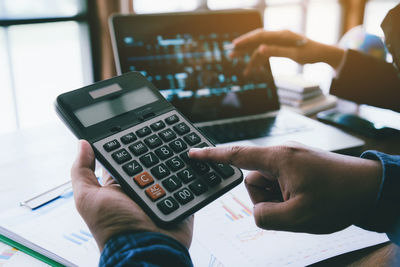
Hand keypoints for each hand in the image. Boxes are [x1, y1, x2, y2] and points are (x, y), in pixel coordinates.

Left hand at [71, 140, 192, 250]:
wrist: (146, 250)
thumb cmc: (114, 229)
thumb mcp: (88, 199)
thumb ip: (82, 171)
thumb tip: (82, 143)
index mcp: (118, 185)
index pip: (123, 157)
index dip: (128, 143)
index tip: (135, 125)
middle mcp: (139, 188)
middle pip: (148, 160)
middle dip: (154, 148)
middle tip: (162, 131)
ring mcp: (160, 193)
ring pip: (168, 168)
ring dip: (173, 158)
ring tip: (179, 143)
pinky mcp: (179, 200)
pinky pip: (186, 182)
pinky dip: (189, 172)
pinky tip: (192, 159)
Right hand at [189, 143, 381, 233]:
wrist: (371, 188)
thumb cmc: (338, 199)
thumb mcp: (298, 217)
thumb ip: (266, 217)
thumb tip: (257, 212)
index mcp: (277, 159)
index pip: (235, 155)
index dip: (211, 156)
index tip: (192, 153)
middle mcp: (282, 155)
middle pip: (253, 179)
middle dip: (265, 198)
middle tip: (292, 205)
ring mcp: (292, 159)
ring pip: (267, 184)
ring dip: (278, 199)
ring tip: (304, 203)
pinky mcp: (300, 166)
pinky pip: (281, 182)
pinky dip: (287, 195)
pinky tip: (307, 200)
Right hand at [231, 29, 344, 74]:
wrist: (323, 53)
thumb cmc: (311, 53)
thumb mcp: (294, 55)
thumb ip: (276, 51)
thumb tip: (259, 49)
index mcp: (282, 35)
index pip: (260, 36)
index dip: (246, 40)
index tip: (235, 44)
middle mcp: (278, 36)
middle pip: (256, 41)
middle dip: (243, 48)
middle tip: (230, 54)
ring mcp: (279, 42)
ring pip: (259, 49)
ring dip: (249, 58)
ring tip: (239, 67)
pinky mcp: (280, 47)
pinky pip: (266, 54)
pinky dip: (259, 62)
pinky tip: (252, 70)